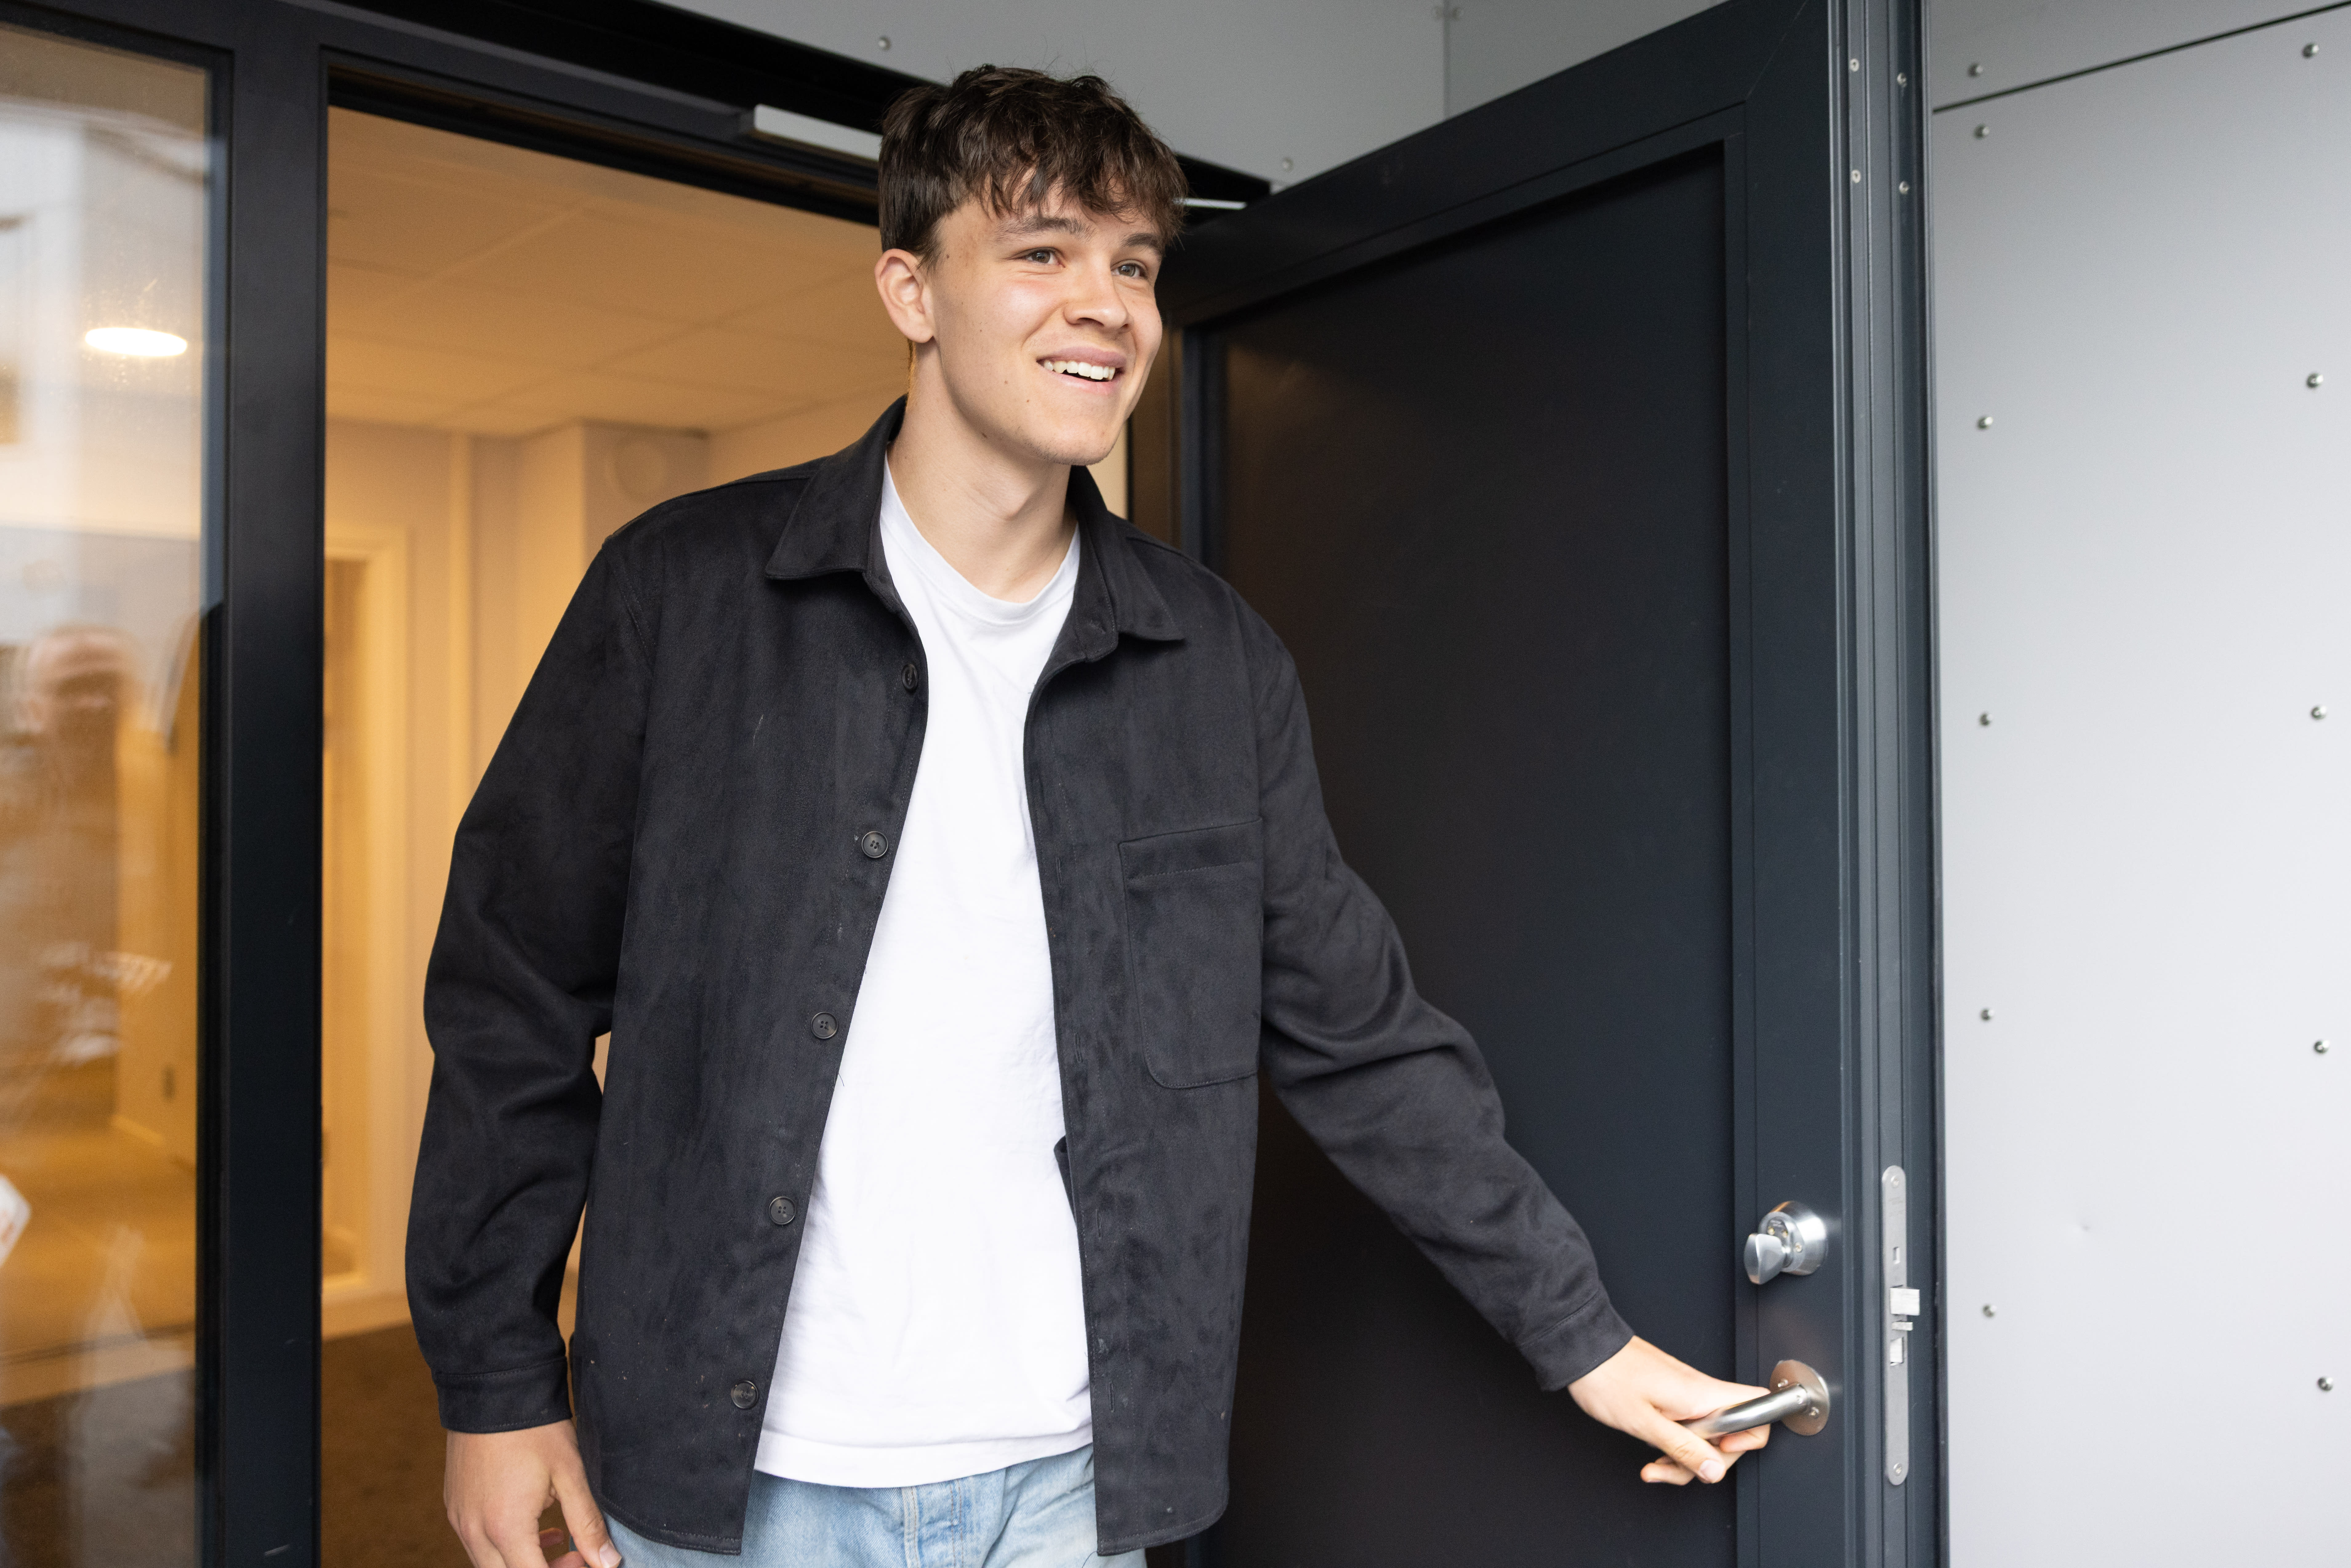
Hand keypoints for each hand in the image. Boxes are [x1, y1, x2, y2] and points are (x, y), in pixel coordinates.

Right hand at [444, 1421, 621, 1567]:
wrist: (491, 1389)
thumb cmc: (534, 1429)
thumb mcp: (569, 1473)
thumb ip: (587, 1523)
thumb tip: (607, 1562)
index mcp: (505, 1527)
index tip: (586, 1560)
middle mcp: (475, 1531)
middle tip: (576, 1554)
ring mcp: (459, 1520)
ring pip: (491, 1563)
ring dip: (524, 1560)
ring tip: (558, 1538)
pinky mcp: (455, 1506)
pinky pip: (477, 1543)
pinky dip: (505, 1545)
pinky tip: (535, 1523)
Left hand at [1566, 1336, 1772, 1484]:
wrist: (1582, 1349)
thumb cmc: (1607, 1377)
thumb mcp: (1644, 1423)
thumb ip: (1683, 1448)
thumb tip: (1715, 1470)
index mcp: (1702, 1394)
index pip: (1758, 1408)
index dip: (1752, 1435)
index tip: (1723, 1452)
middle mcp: (1700, 1392)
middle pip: (1731, 1435)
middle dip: (1706, 1461)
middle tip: (1675, 1466)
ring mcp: (1687, 1396)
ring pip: (1705, 1437)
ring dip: (1683, 1459)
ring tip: (1654, 1466)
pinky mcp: (1672, 1399)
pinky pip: (1686, 1429)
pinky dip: (1672, 1447)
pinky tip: (1652, 1453)